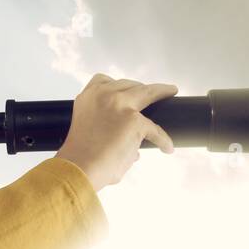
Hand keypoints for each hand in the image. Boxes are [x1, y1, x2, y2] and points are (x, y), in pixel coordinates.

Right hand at [54, 74, 176, 190]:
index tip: (127, 91)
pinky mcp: (135, 120)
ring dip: (160, 91)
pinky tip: (167, 147)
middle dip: (140, 89)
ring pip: (147, 92)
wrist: (79, 168)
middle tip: (151, 95)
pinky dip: (162, 139)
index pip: (103, 80)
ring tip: (169, 92)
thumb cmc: (80, 158)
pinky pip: (155, 129)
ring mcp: (121, 105)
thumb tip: (134, 150)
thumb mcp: (86, 131)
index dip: (118, 86)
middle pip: (129, 84)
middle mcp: (103, 95)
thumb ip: (106, 131)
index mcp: (88, 97)